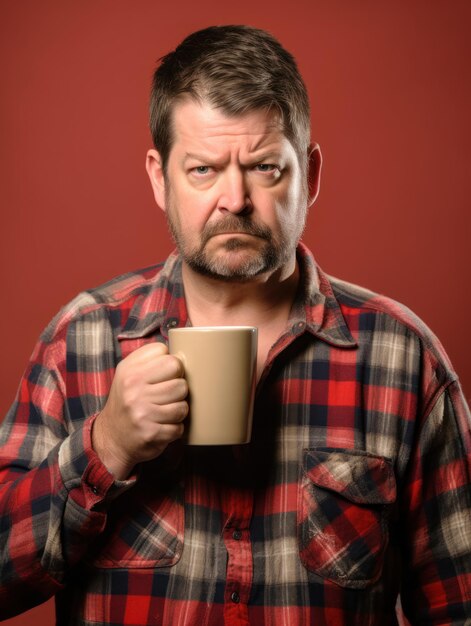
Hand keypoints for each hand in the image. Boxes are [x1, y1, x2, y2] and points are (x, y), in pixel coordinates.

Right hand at [92, 342, 187, 478]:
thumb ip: (151, 360)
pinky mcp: (150, 433)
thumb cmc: (127, 401)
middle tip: (166, 396)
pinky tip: (162, 426)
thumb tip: (180, 354)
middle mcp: (134, 389)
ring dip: (178, 410)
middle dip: (178, 389)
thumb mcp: (129, 374)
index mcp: (130, 371)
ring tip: (165, 411)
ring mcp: (142, 412)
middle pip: (180, 381)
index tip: (162, 376)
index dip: (170, 366)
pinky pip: (179, 427)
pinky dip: (174, 429)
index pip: (167, 356)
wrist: (111, 437)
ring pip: (183, 406)